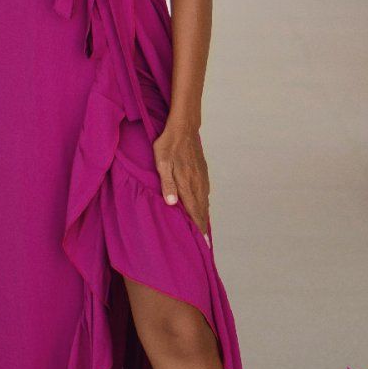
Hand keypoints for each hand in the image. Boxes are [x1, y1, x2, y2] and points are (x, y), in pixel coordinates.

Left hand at [153, 118, 210, 237]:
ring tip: (204, 227)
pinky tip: (204, 204)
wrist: (184, 126)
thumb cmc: (168, 143)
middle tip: (205, 242)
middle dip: (203, 225)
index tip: (202, 242)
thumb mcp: (162, 162)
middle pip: (201, 209)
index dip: (197, 227)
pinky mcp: (202, 170)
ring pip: (204, 200)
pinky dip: (205, 202)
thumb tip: (172, 204)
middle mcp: (196, 182)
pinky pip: (205, 191)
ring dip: (204, 214)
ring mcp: (201, 176)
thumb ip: (167, 184)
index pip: (193, 210)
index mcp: (186, 183)